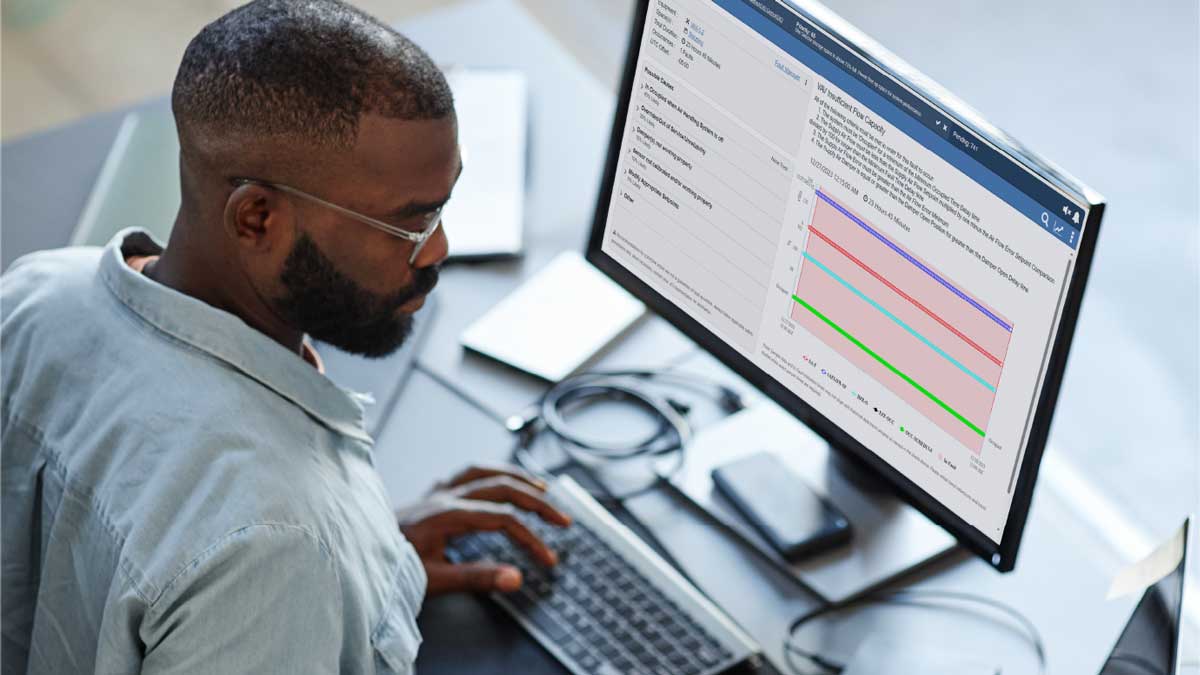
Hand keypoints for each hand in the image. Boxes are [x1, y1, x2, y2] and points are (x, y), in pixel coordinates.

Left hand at [397, 464, 570, 596]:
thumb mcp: (433, 579)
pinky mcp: (429, 495)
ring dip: (516, 477)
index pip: (503, 519)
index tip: (547, 559)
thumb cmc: (388, 568)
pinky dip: (489, 474)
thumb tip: (516, 578)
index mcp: (446, 514)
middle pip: (501, 487)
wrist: (353, 554)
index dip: (531, 538)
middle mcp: (442, 496)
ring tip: (541, 487)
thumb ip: (476, 577)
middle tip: (562, 519)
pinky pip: (465, 474)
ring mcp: (435, 492)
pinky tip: (497, 480)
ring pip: (484, 471)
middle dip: (537, 501)